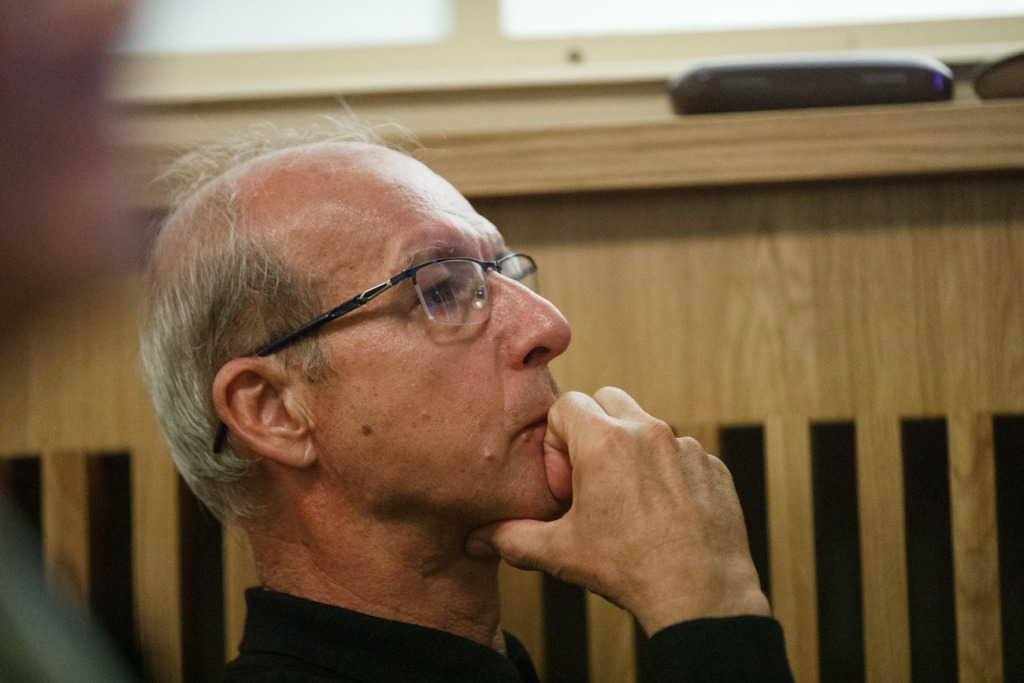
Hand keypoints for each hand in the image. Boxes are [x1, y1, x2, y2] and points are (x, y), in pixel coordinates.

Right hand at [467, 387, 769, 634]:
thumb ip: (511, 537)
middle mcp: (647, 431)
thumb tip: (474, 539)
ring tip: (629, 502)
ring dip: (632, 451)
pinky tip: (664, 515)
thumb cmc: (627, 569)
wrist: (700, 596)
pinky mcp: (713, 466)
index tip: (566, 480)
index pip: (567, 403)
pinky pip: (682, 454)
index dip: (557, 439)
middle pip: (608, 399)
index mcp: (604, 441)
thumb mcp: (559, 552)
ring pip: (647, 427)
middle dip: (594, 429)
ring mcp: (685, 447)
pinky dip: (668, 473)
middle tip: (592, 478)